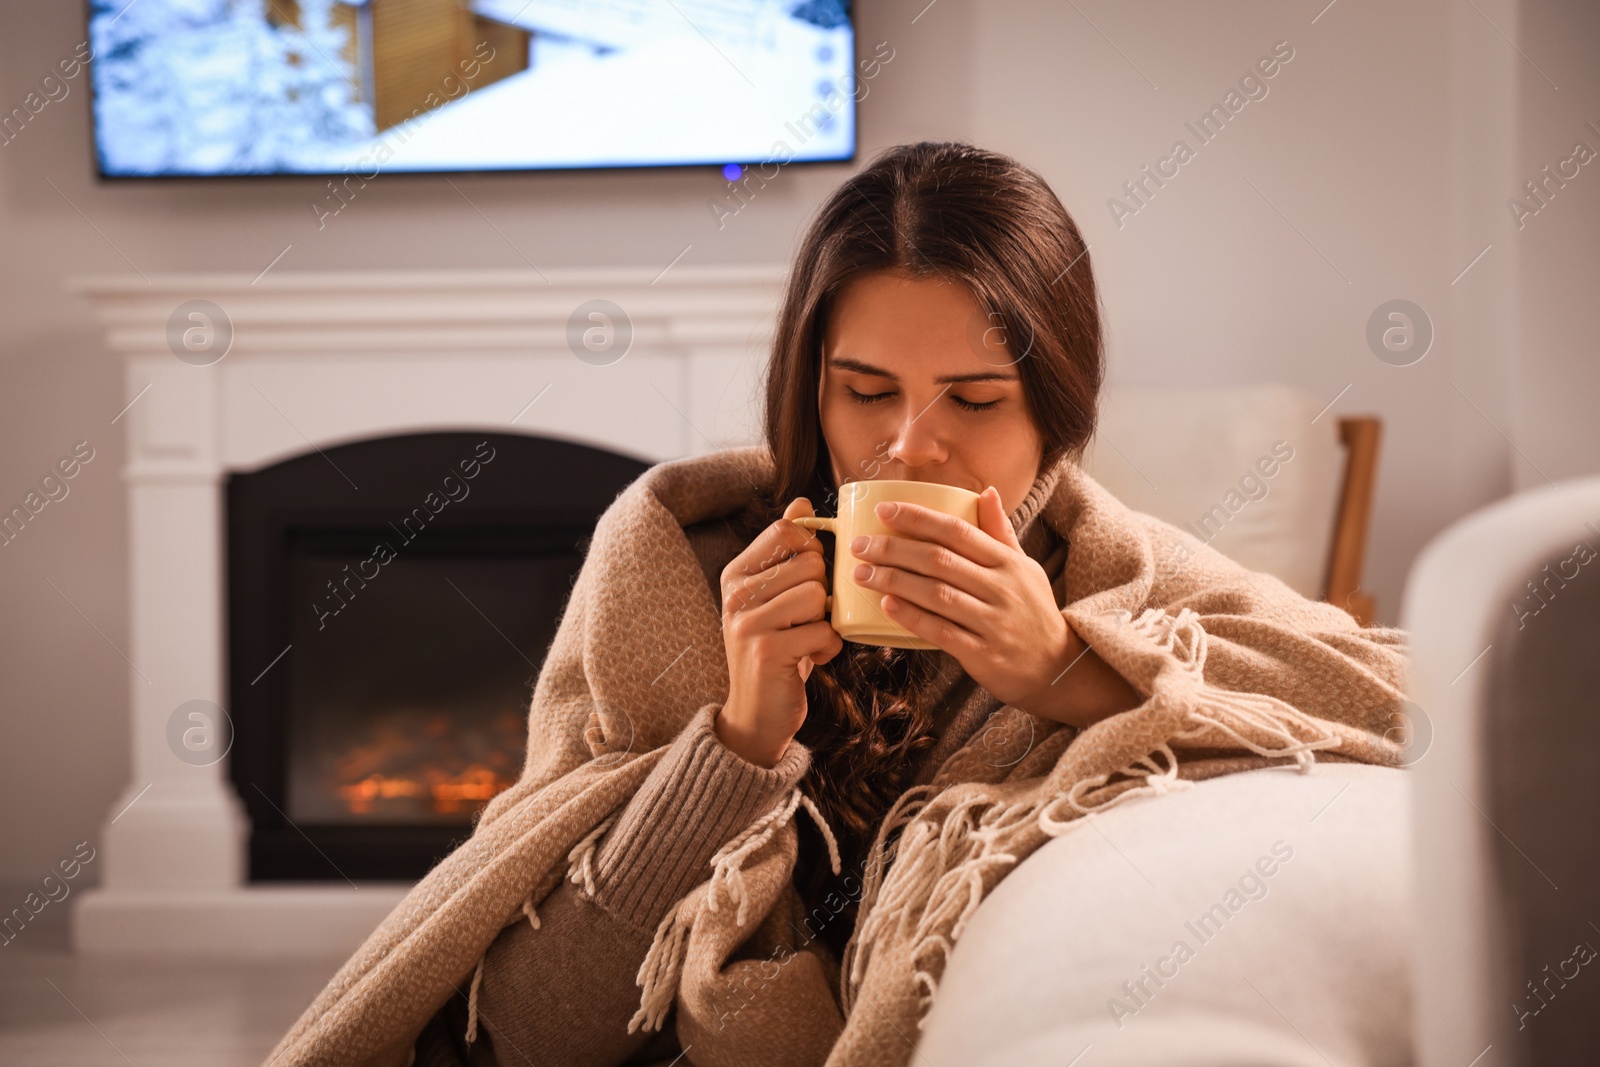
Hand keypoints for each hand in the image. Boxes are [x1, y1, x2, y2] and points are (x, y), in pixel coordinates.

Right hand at [717, 497, 844, 766]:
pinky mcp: (768, 651)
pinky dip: (828, 649)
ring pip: (818, 595)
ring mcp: (748, 623)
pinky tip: (811, 659)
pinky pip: (824, 632)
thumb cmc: (773, 648)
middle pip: (810, 563)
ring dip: (825, 621)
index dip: (811, 550)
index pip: (786, 531)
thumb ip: (786, 551)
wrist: (755, 715)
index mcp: (736, 574)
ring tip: (806, 638)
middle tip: (805, 620)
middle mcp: (735, 594)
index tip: (806, 578)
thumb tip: (803, 501)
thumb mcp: (773, 596)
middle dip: (822, 593)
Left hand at [849, 487, 1140, 728]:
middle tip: (860, 545)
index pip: (957, 531)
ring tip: (862, 573)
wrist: (1058, 668)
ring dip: (894, 581)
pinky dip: (912, 617)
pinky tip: (886, 605)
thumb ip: (1001, 532)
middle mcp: (1001, 588)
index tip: (883, 510)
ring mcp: (993, 622)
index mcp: (1007, 562)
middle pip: (940, 560)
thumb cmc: (1033, 612)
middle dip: (894, 549)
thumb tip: (987, 492)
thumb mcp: (1025, 568)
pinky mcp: (983, 654)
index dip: (918, 518)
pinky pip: (941, 631)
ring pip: (936, 594)